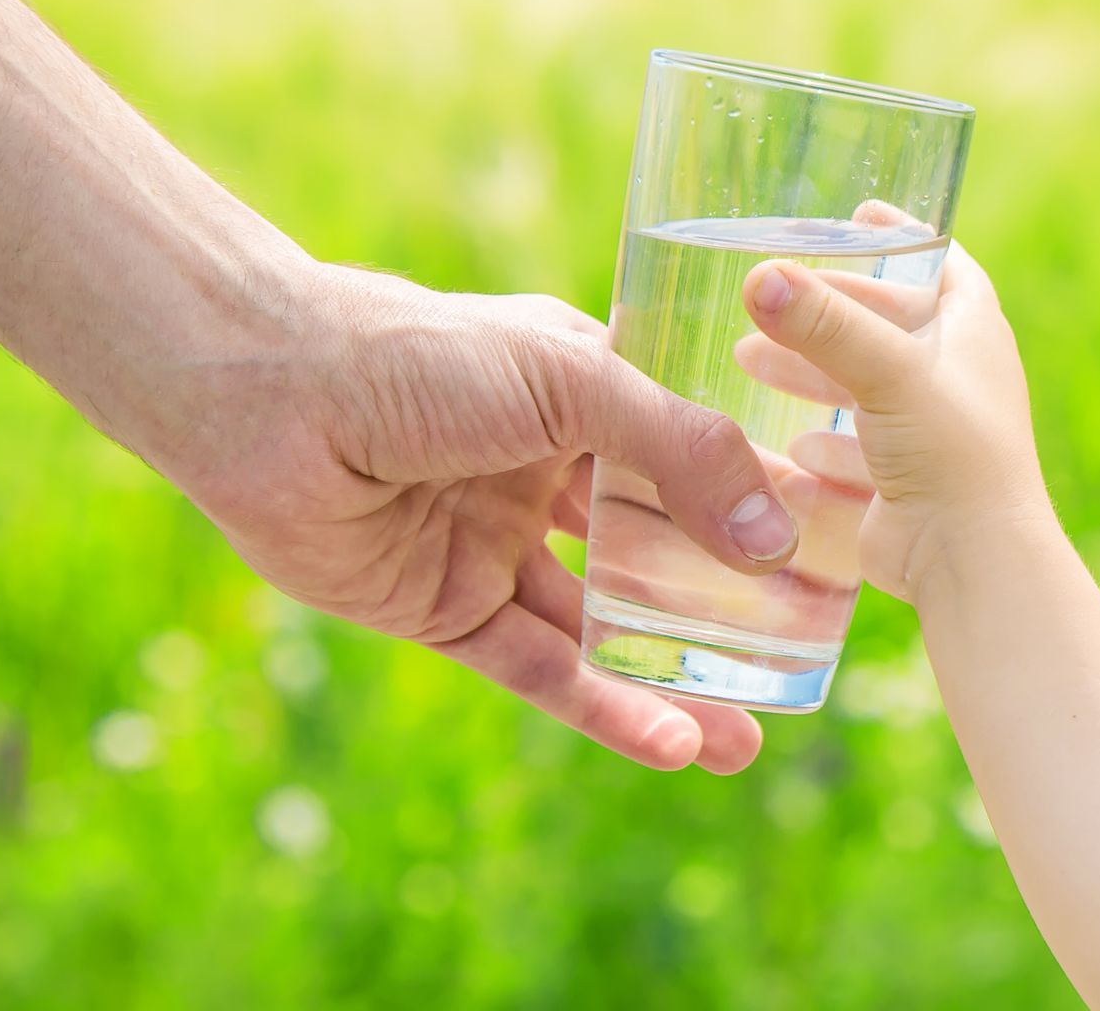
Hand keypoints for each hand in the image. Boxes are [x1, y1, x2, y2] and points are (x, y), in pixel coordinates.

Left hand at [173, 264, 800, 773]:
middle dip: (723, 614)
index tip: (829, 552)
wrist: (270, 397)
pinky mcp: (445, 608)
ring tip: (748, 741)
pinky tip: (671, 743)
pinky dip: (603, 707)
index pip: (687, 456)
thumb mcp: (575, 381)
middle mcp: (544, 474)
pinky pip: (537, 668)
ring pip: (604, 628)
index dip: (751, 504)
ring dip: (674, 683)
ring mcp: (496, 544)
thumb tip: (776, 538)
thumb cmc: (424, 357)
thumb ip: (679, 452)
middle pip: (653, 555)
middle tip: (799, 664)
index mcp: (582, 400)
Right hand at [735, 243, 1048, 603]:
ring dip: (813, 372)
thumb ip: (825, 325)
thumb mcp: (888, 373)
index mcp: (973, 333)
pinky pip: (857, 454)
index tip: (861, 213)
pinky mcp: (907, 485)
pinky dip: (823, 443)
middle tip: (770, 295)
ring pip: (865, 387)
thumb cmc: (952, 454)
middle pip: (889, 325)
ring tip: (747, 358)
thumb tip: (762, 278)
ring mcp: (933, 433)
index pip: (943, 263)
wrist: (972, 561)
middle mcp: (958, 379)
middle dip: (830, 310)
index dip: (904, 236)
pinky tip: (787, 443)